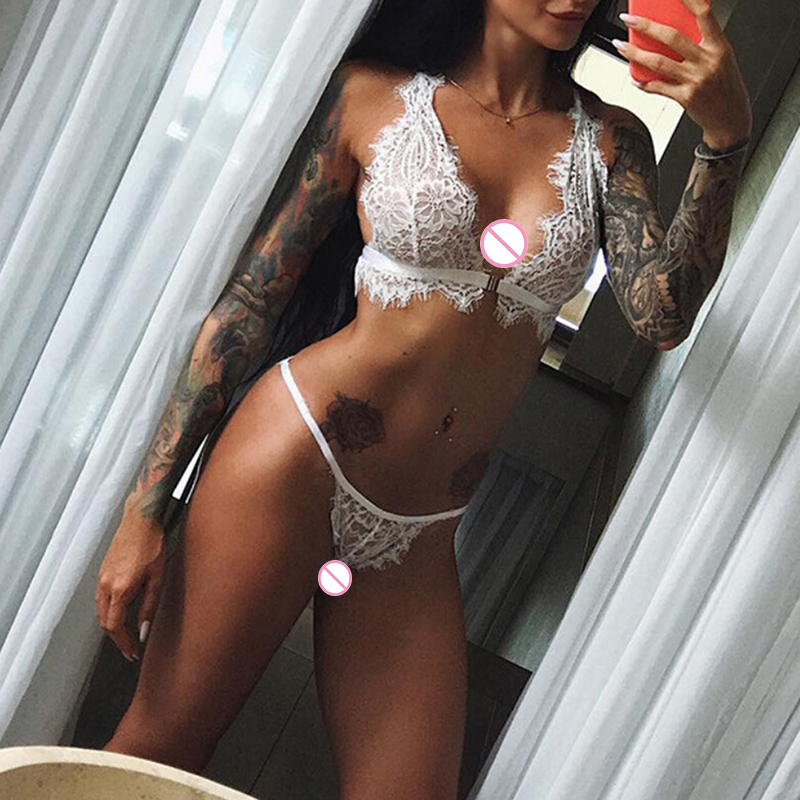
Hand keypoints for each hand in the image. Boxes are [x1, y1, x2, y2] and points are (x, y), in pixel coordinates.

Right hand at [96, 505, 166, 661]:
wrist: (140, 518)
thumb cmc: (152, 543)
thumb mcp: (157, 578)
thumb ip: (149, 607)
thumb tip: (144, 631)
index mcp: (119, 589)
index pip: (114, 627)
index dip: (123, 643)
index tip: (133, 652)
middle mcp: (105, 585)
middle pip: (105, 622)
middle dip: (117, 638)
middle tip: (131, 648)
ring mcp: (101, 577)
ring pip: (100, 611)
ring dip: (112, 625)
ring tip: (127, 634)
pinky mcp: (102, 571)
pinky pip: (101, 598)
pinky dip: (108, 611)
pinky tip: (121, 611)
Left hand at [614, 0, 751, 148]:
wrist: (730, 119)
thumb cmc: (724, 86)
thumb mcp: (720, 59)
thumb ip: (699, 46)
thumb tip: (667, 34)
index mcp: (719, 46)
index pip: (704, 13)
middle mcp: (708, 60)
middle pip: (672, 37)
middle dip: (646, 26)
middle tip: (628, 18)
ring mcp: (696, 79)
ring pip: (659, 62)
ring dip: (635, 54)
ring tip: (621, 46)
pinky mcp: (686, 97)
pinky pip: (658, 87)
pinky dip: (644, 83)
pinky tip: (634, 78)